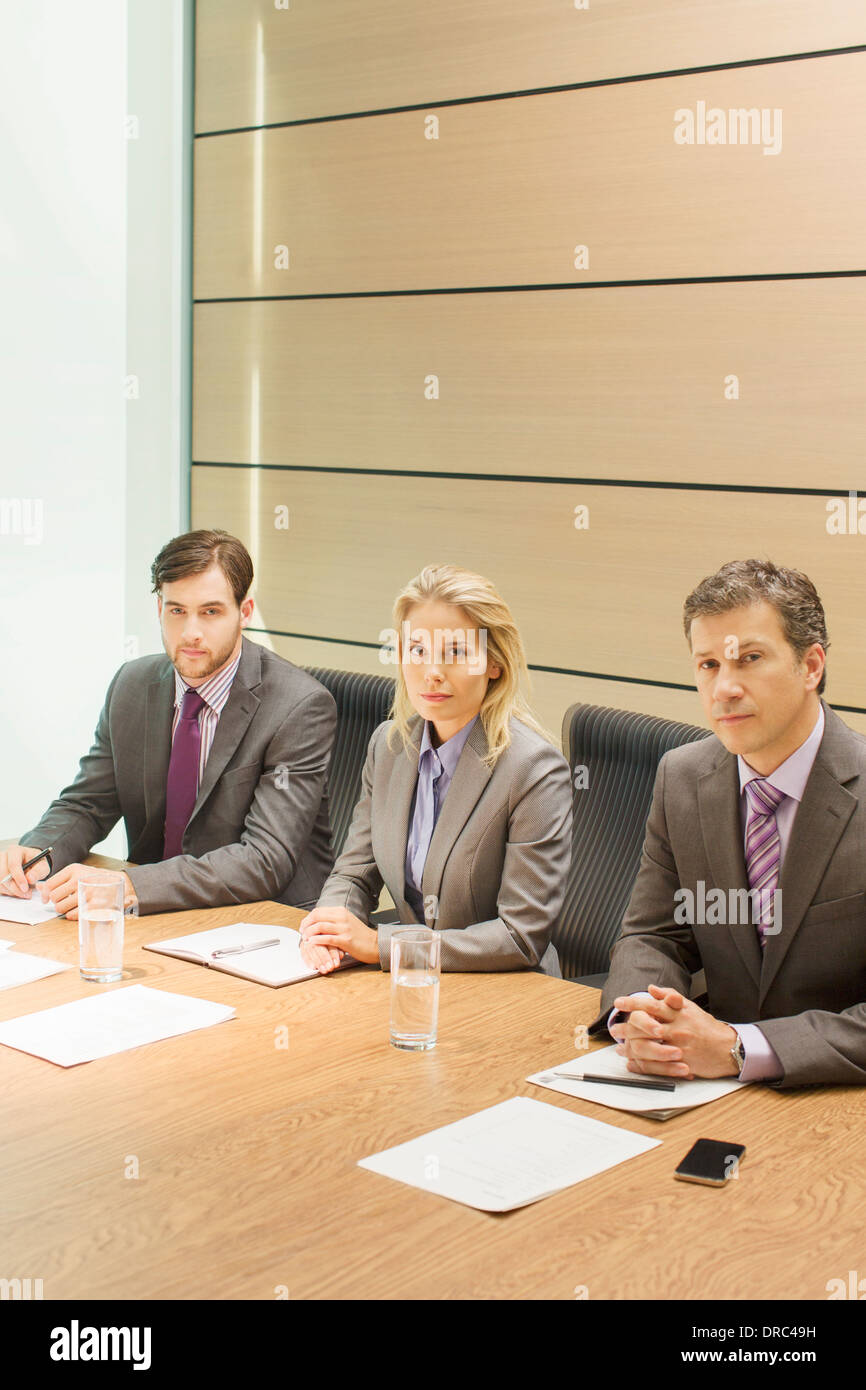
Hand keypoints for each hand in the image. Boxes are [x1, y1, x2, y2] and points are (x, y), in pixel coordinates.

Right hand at [0, 845, 49, 897]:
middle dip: (15, 887)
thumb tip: (29, 878)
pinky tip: (17, 891)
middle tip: (26, 894)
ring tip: (24, 893)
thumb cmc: (36, 863)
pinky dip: (8, 892)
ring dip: (12, 891)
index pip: (13, 864)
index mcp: (15, 851)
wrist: (31, 864)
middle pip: (3, 875)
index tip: (25, 888)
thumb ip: (38, 871)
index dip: (18, 878)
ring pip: (0, 882)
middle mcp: (3, 857)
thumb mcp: (42, 866)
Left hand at [38, 866, 136, 920]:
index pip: (49, 884)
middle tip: (62, 902)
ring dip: (62, 910)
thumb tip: (38, 887)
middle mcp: (79, 879)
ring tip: (70, 907)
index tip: (47, 899)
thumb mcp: (77, 873)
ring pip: (60, 907)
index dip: (46, 894)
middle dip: (56, 902)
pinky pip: (71, 915)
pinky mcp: (92, 905)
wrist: (120, 882)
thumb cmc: (95, 879)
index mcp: (73, 869)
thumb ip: (58, 880)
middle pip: (53, 897)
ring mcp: (86, 892)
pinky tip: (76, 911)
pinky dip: (71, 915)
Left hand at [298, 905, 378, 972]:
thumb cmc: (360, 935)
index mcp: (341, 911)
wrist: (375, 944)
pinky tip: (311, 943)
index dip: (308, 918)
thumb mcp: (347, 922)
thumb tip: (317, 922)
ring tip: (305, 938)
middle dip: (306, 924)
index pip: (319, 911)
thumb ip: (334, 920)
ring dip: (309, 932)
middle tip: (302, 932)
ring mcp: (344, 928)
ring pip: (320, 926)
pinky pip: (327, 938)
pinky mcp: (346, 940)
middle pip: (317, 916)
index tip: (303, 926)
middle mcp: (342, 917)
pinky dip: (316, 940)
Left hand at [611, 984, 738, 1078]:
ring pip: (648, 1045)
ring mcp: (679, 1046)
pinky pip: (658, 1065)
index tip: (618, 1003)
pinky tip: (633, 1062)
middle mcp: (678, 1027)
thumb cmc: (707, 1027)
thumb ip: (670, 997)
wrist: (728, 1048)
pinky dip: (642, 1064)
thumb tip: (651, 989)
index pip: (652, 1005)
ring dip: (631, 1046)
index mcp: (679, 1012)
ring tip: (620, 1047)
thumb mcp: (690, 1007)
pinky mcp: (682, 1062)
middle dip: (626, 1027)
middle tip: (614, 1028)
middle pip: (646, 1025)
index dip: (633, 1003)